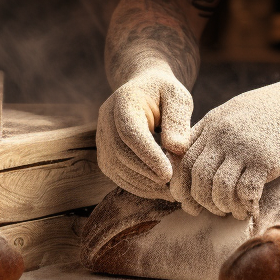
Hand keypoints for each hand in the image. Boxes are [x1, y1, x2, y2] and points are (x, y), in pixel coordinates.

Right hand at [95, 68, 193, 197]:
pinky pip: (116, 174)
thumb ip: (177, 120)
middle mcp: (106, 119)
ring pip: (115, 167)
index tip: (168, 173)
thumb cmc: (164, 93)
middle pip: (119, 153)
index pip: (130, 132)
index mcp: (124, 100)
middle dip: (146, 173)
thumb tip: (177, 149)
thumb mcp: (177, 97)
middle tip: (172, 186)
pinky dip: (136, 185)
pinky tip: (157, 189)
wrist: (143, 88)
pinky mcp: (104, 152)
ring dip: (142, 184)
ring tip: (168, 191)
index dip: (148, 155)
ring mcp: (101, 137)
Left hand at [169, 80, 279, 219]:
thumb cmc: (271, 111)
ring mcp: (243, 147)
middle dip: (201, 200)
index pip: (183, 159)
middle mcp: (222, 135)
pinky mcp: (265, 160)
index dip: (182, 185)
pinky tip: (251, 208)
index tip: (189, 200)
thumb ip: (212, 132)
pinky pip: (245, 192)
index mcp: (212, 124)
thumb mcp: (234, 112)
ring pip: (219, 188)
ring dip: (224, 206)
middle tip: (213, 211)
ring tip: (233, 211)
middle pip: (198, 177)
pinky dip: (245, 206)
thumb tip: (192, 156)